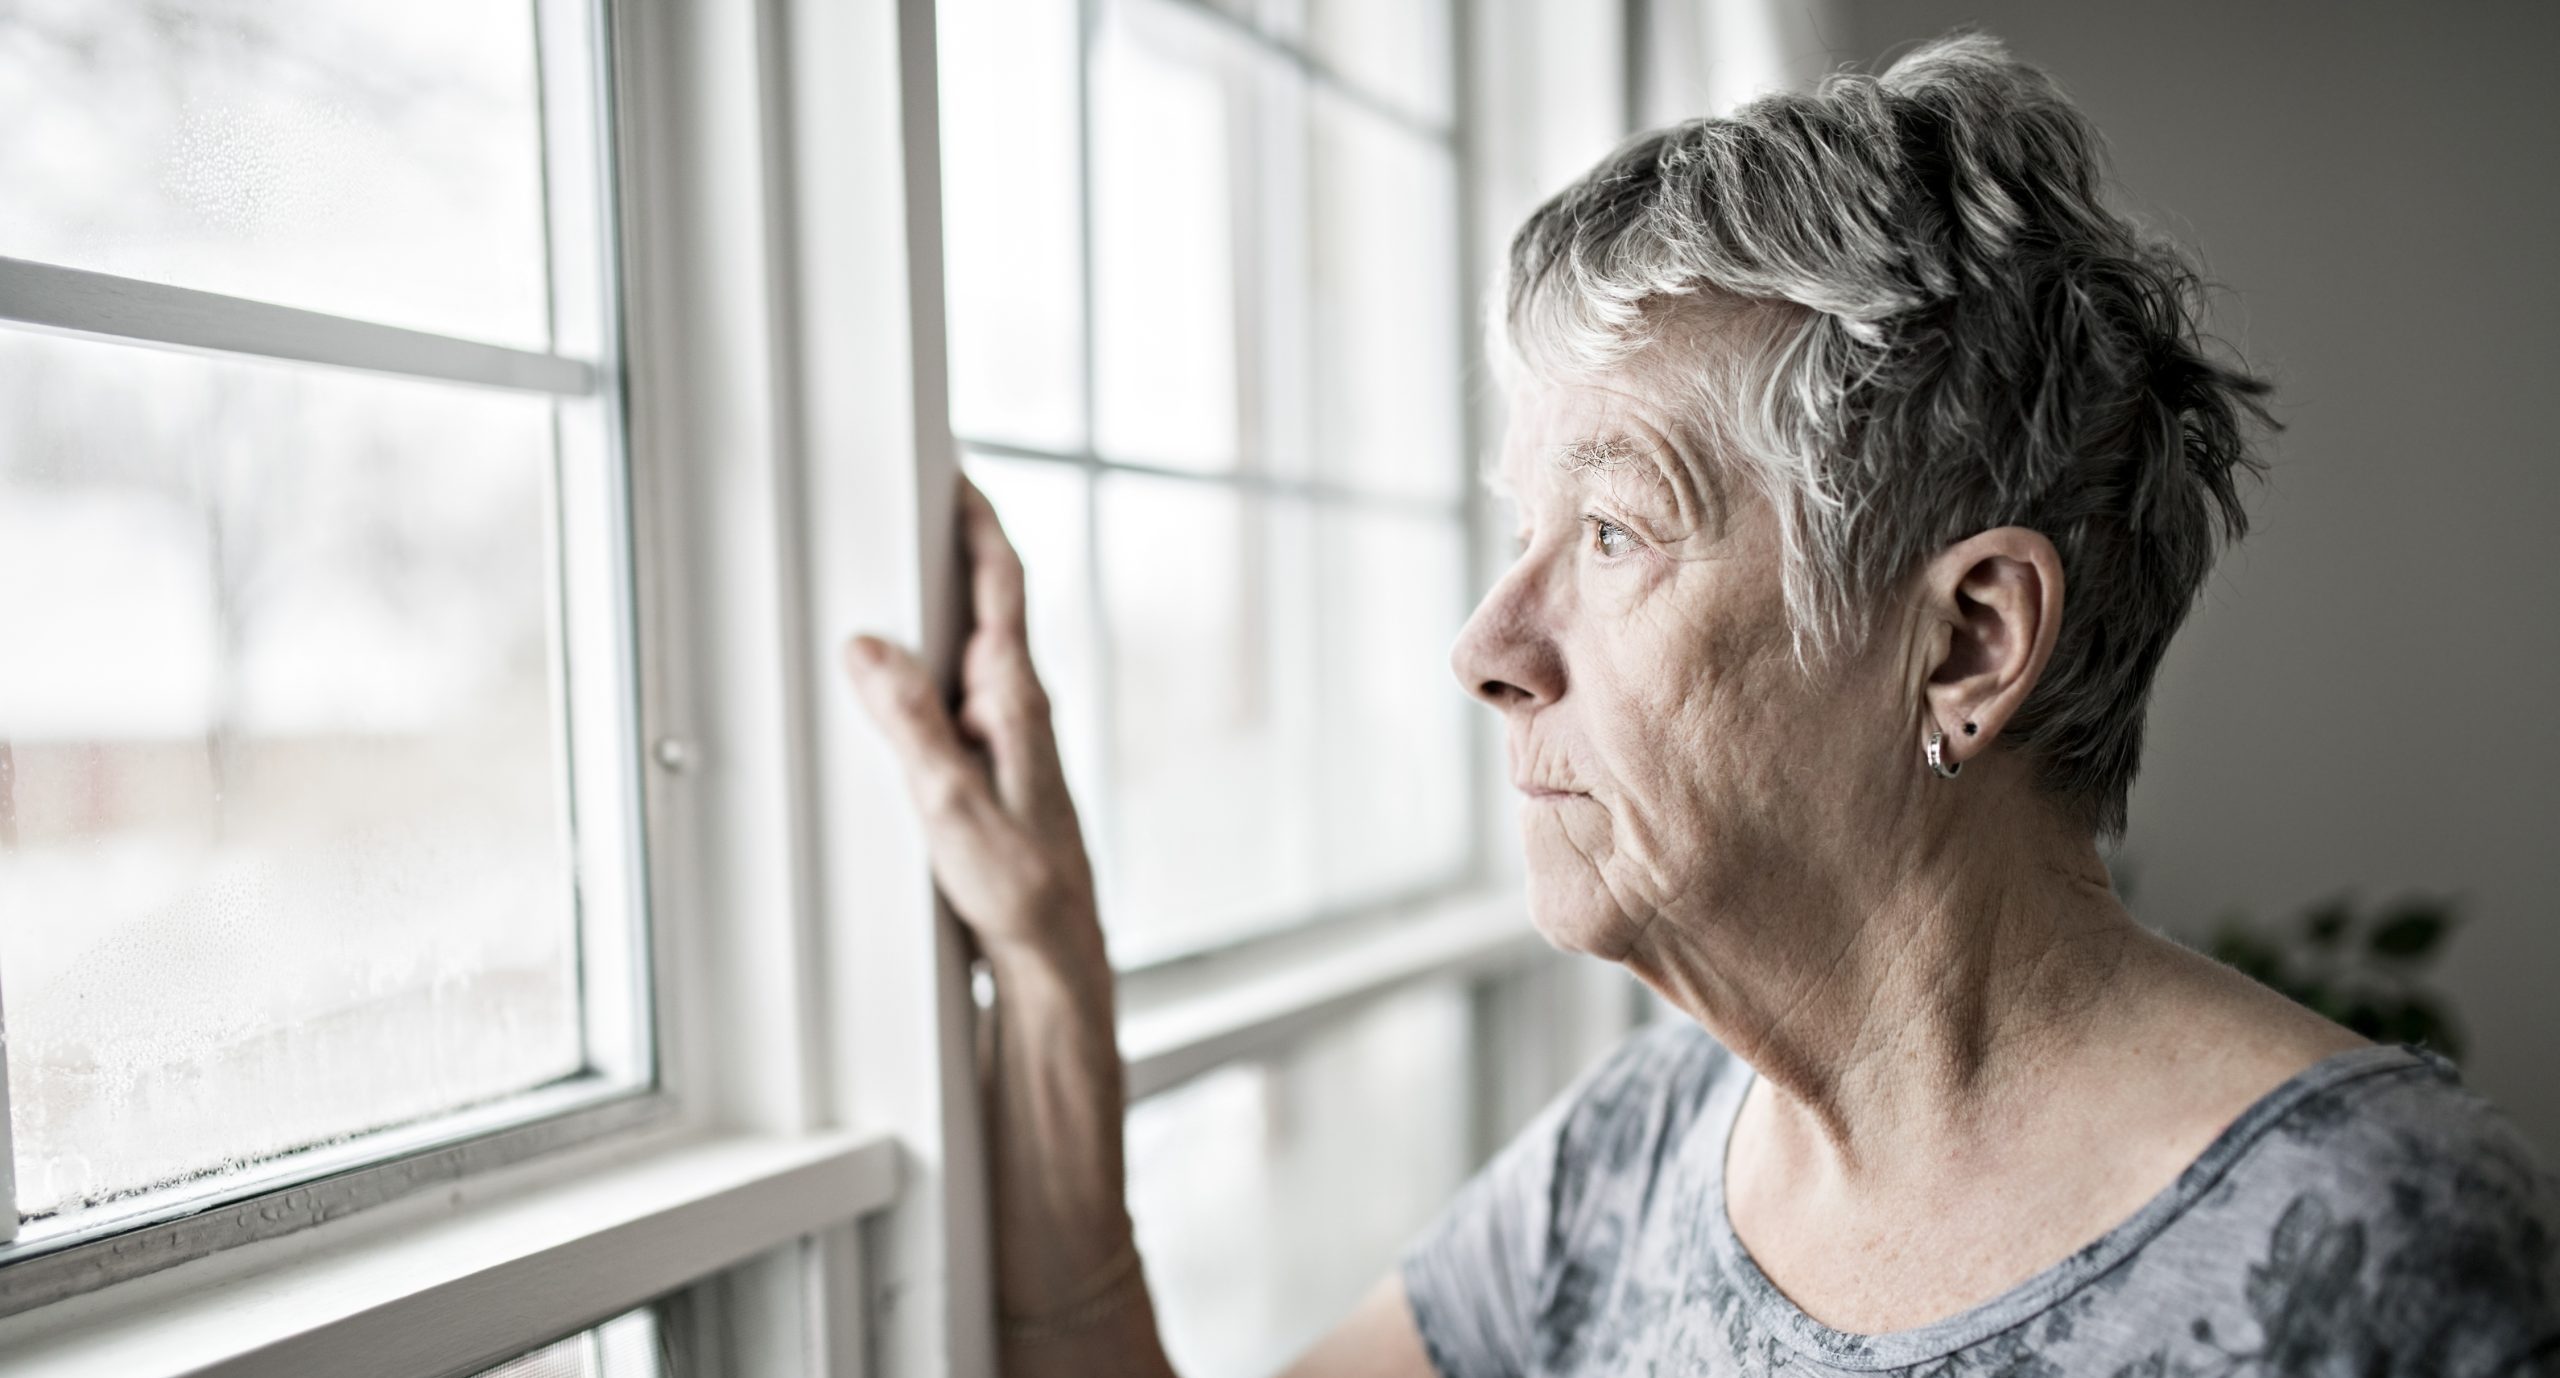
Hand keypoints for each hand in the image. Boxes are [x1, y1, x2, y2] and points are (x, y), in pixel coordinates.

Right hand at [843, 475, 1102, 964]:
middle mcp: (1019, 710)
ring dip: (934, 616)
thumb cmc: (1022, 890)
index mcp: (1017, 702)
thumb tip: (870, 648)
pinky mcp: (994, 770)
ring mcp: (1009, 739)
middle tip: (909, 506)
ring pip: (967, 655)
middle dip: (948, 553)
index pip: (1004, 586)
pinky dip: (926, 674)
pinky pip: (956, 699)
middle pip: (985, 607)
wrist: (1054, 955)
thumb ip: (910, 724)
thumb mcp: (950, 806)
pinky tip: (895, 687)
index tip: (955, 473)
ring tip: (887, 581)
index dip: (979, 523)